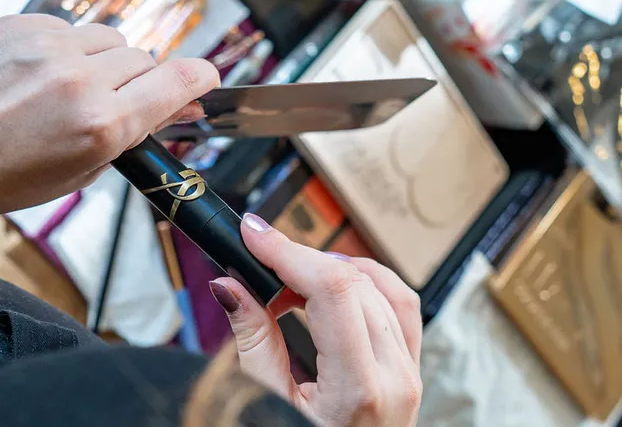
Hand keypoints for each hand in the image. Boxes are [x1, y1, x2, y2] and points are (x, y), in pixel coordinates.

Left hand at [0, 14, 217, 254]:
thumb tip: (171, 105)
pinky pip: (69, 29)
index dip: (199, 80)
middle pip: (145, 59)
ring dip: (106, 62)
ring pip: (110, 39)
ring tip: (70, 90)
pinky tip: (39, 77)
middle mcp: (80, 79)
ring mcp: (48, 45)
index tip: (206, 79)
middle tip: (117, 103)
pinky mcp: (19, 24)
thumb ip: (129, 135)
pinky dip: (66, 51)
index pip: (177, 82)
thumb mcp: (77, 174)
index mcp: (100, 126)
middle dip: (141, 82)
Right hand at [209, 213, 421, 426]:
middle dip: (301, 259)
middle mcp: (394, 377)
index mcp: (359, 390)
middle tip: (258, 258)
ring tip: (289, 276)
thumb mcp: (267, 405)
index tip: (253, 234)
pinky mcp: (408, 368)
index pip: (332, 289)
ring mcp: (408, 373)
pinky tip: (331, 287)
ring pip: (383, 286)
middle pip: (355, 282)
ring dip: (334, 268)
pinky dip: (364, 284)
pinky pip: (399, 305)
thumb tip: (230, 284)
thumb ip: (251, 339)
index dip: (288, 251)